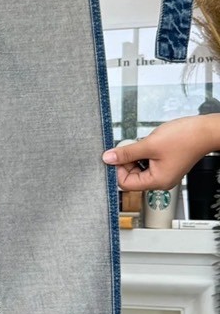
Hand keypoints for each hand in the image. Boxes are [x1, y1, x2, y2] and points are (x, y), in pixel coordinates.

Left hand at [102, 116, 219, 190]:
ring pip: (138, 168)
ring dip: (136, 156)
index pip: (125, 183)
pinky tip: (150, 145)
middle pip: (131, 176)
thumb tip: (108, 158)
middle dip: (127, 161)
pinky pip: (147, 162)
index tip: (117, 155)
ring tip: (144, 144)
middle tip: (131, 146)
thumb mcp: (149, 144)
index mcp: (157, 181)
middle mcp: (161, 181)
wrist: (205, 130)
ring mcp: (164, 173)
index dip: (118, 168)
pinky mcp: (166, 165)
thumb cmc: (185, 138)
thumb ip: (126, 153)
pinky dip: (144, 153)